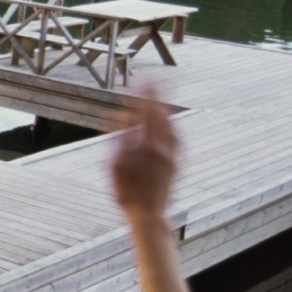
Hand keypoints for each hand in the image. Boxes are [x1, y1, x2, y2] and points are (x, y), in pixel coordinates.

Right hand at [111, 89, 177, 219]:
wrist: (150, 215)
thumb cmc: (127, 193)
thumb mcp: (115, 166)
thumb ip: (119, 138)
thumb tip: (121, 115)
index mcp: (147, 144)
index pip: (145, 111)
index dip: (143, 94)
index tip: (141, 78)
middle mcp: (163, 146)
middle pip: (160, 114)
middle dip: (157, 94)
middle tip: (156, 77)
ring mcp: (171, 154)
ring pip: (170, 125)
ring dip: (165, 108)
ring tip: (162, 96)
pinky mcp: (176, 163)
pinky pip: (176, 138)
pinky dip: (172, 126)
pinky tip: (169, 123)